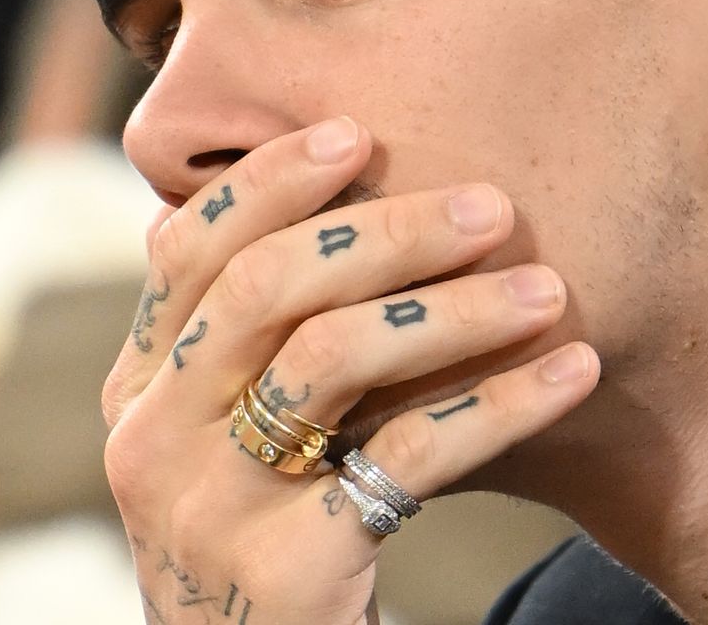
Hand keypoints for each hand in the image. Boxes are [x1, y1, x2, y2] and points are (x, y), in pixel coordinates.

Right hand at [102, 117, 597, 624]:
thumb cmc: (273, 537)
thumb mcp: (229, 437)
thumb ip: (248, 341)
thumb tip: (308, 199)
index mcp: (136, 392)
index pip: (188, 249)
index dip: (269, 180)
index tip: (357, 133)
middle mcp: (149, 441)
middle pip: (266, 287)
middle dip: (385, 230)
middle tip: (488, 206)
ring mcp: (207, 510)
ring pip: (332, 359)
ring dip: (455, 311)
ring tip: (549, 289)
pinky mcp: (286, 574)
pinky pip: (408, 457)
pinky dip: (501, 405)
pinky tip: (571, 375)